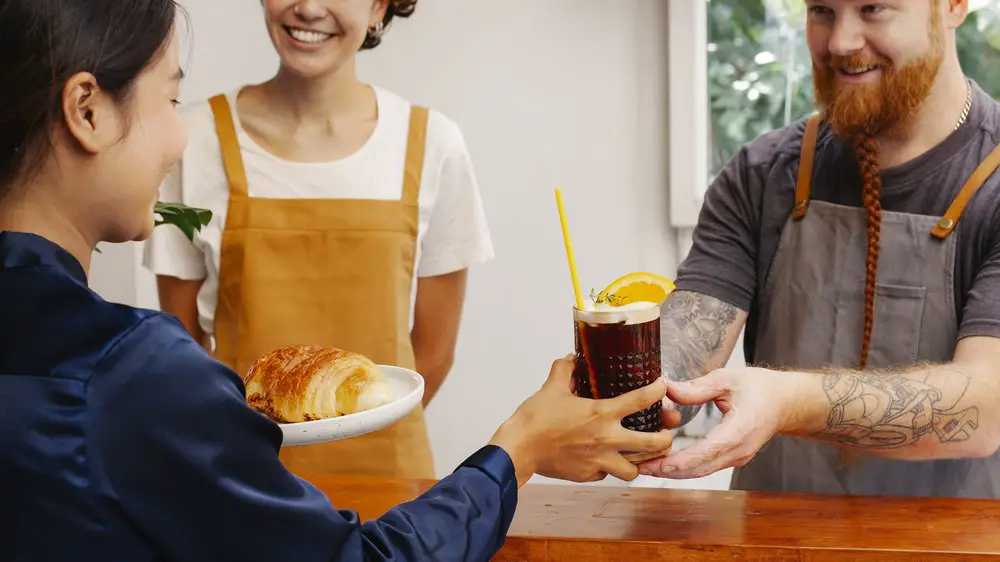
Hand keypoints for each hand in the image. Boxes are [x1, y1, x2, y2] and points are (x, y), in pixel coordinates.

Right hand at [489, 356, 673, 486]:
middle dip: (666, 439)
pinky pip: (607, 474)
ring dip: (639, 462)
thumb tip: (571, 358)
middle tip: (665, 434)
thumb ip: (564, 369)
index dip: (657, 391)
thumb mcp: (551, 388)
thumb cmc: (535, 418)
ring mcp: (599, 460)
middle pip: (652, 444)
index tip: (662, 387)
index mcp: (601, 413)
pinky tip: (604, 461)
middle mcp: (606, 438)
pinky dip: (609, 468)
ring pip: (634, 470)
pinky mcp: (588, 475)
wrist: (520, 448)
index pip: (640, 400)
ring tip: (639, 456)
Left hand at [637, 366, 806, 478]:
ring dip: (671, 471)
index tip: (653, 463)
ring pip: (699, 471)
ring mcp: (736, 458)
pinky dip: (683, 467)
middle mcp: (738, 450)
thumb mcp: (728, 379)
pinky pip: (705, 467)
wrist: (786, 403)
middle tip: (636, 466)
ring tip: (643, 465)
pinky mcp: (732, 458)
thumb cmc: (760, 388)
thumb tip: (665, 388)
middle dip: (665, 470)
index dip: (677, 461)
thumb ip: (696, 387)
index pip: (704, 452)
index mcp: (738, 431)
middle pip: (697, 469)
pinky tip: (662, 461)